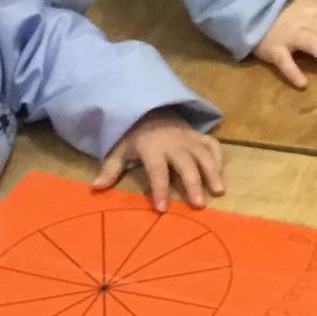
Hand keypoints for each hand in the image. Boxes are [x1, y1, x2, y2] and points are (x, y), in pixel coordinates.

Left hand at [93, 109, 225, 209]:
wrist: (149, 107)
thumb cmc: (133, 134)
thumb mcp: (119, 149)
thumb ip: (111, 169)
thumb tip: (95, 188)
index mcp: (152, 148)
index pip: (157, 171)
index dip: (159, 190)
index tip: (162, 209)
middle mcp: (173, 143)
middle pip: (186, 164)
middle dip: (193, 184)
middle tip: (198, 205)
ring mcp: (188, 138)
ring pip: (204, 155)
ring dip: (213, 172)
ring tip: (219, 191)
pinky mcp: (198, 135)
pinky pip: (212, 145)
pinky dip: (219, 158)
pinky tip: (221, 174)